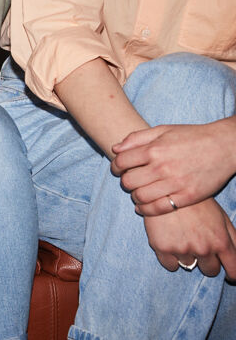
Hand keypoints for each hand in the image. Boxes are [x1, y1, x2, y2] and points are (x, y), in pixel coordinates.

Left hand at [112, 120, 235, 214]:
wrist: (224, 146)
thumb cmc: (192, 136)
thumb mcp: (163, 130)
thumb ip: (137, 138)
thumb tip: (115, 149)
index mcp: (154, 149)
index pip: (121, 162)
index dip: (115, 167)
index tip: (117, 169)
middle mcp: (162, 167)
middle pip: (128, 181)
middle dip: (124, 181)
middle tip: (128, 181)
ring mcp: (175, 183)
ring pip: (141, 196)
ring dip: (134, 196)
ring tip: (136, 193)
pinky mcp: (188, 196)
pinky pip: (160, 208)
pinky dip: (146, 210)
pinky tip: (143, 207)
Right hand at [142, 197, 235, 278]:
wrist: (166, 188)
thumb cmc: (196, 202)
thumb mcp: (221, 217)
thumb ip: (234, 238)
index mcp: (221, 242)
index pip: (234, 270)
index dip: (232, 276)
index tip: (229, 276)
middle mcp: (204, 249)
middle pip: (210, 270)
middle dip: (208, 262)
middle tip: (199, 247)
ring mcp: (183, 250)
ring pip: (189, 266)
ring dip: (187, 256)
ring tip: (181, 237)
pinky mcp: (163, 248)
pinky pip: (170, 265)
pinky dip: (171, 259)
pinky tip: (170, 244)